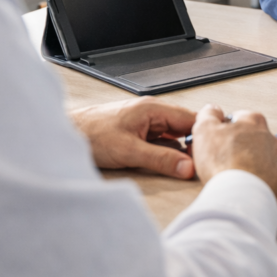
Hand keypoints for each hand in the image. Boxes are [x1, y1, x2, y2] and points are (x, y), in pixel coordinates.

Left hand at [69, 98, 196, 178]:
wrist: (64, 133)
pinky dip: (166, 152)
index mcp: (152, 109)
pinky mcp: (135, 132)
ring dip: (179, 150)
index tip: (211, 154)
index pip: (190, 119)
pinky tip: (167, 163)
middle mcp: (150, 112)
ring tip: (186, 167)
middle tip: (200, 165)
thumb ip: (161, 160)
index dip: (203, 136)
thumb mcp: (130, 151)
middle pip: (183, 127)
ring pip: (172, 135)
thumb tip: (187, 167)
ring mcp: (143, 122)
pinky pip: (159, 141)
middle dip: (193, 145)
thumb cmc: (90, 134)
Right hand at [189, 105, 276, 202]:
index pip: (235, 118)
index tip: (212, 140)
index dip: (220, 130)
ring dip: (243, 164)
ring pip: (255, 158)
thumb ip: (208, 114)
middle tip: (217, 159)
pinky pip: (261, 176)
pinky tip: (239, 185)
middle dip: (233, 147)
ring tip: (228, 175)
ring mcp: (276, 160)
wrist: (242, 197)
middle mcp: (270, 138)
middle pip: (246, 138)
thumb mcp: (204, 129)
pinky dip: (251, 180)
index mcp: (254, 120)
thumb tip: (211, 111)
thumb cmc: (225, 163)